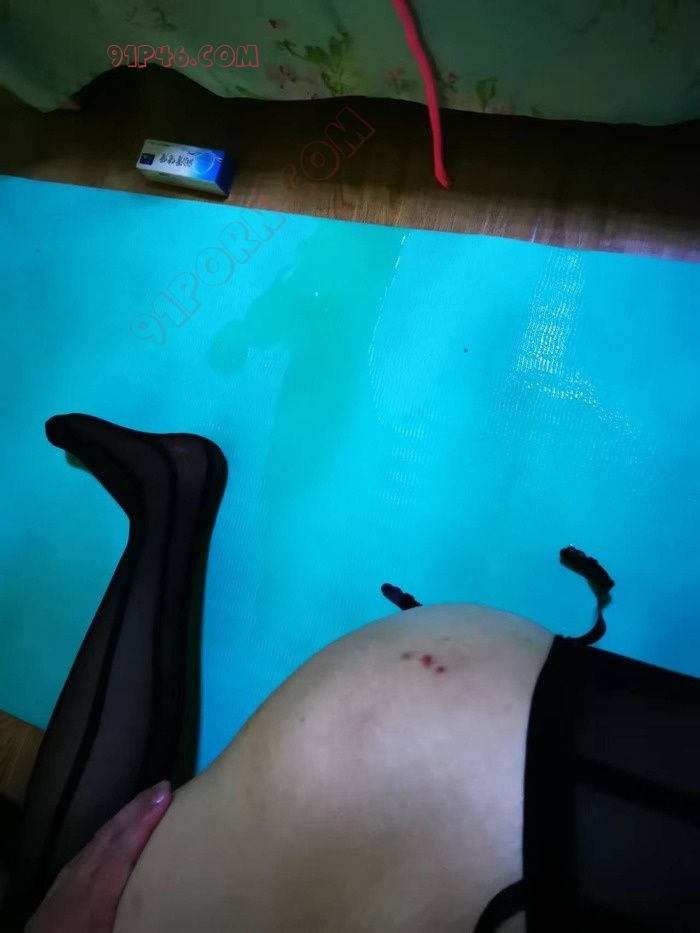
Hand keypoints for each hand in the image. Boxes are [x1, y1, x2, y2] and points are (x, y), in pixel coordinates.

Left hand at [25, 781, 171, 932]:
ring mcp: (68, 878)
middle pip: (111, 834)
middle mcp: (82, 877)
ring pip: (98, 839)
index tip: (165, 794)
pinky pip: (88, 849)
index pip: (124, 846)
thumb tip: (163, 899)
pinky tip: (114, 832)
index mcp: (97, 892)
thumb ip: (133, 911)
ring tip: (145, 802)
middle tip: (162, 786)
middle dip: (137, 808)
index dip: (145, 819)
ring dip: (123, 817)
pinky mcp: (60, 884)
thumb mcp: (111, 932)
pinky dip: (106, 834)